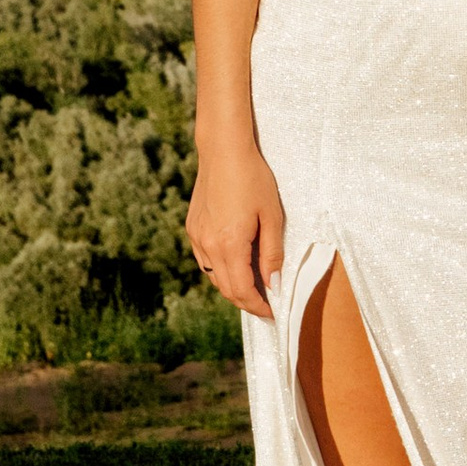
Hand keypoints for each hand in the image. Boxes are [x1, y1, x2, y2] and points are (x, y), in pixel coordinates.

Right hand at [186, 139, 287, 321]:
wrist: (224, 151)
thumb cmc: (253, 179)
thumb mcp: (272, 217)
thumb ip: (272, 254)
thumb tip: (273, 284)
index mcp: (230, 244)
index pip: (242, 291)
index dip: (258, 307)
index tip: (273, 313)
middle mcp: (208, 245)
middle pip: (226, 289)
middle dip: (247, 302)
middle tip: (267, 306)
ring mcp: (197, 237)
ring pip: (214, 277)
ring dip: (233, 288)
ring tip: (254, 288)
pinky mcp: (193, 229)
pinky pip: (206, 261)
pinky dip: (221, 271)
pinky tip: (236, 266)